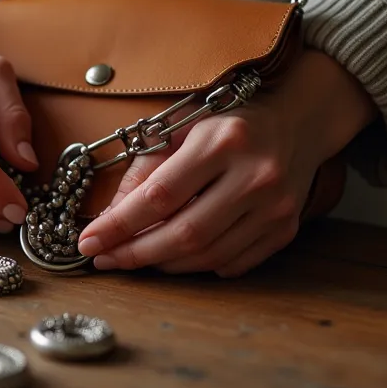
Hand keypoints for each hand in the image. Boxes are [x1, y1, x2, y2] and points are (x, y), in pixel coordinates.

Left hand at [76, 51, 375, 276]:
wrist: (297, 121)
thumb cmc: (229, 123)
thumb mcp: (183, 130)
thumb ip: (144, 172)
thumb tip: (108, 220)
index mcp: (223, 141)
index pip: (160, 196)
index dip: (120, 224)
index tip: (89, 242)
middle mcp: (255, 175)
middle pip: (185, 233)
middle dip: (136, 253)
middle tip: (106, 259)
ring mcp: (276, 206)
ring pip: (208, 255)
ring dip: (163, 263)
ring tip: (135, 258)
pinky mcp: (286, 229)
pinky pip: (233, 263)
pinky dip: (198, 266)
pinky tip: (175, 258)